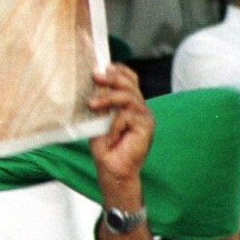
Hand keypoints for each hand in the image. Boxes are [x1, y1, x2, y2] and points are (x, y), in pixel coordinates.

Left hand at [88, 64, 152, 204]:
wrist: (111, 170)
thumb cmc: (105, 147)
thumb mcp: (98, 119)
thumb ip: (100, 103)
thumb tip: (93, 83)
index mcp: (130, 104)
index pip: (129, 79)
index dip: (117, 71)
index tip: (99, 69)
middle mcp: (140, 108)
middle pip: (130, 83)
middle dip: (111, 78)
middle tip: (95, 77)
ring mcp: (145, 117)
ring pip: (128, 96)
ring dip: (108, 99)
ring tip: (92, 105)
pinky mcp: (146, 126)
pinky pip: (127, 115)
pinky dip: (114, 124)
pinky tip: (110, 136)